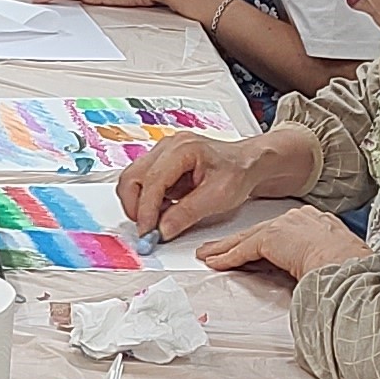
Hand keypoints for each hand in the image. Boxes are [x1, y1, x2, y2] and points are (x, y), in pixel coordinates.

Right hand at [119, 128, 264, 235]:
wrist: (247, 163)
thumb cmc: (238, 171)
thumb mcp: (218, 197)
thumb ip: (187, 213)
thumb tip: (162, 229)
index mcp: (183, 148)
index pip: (152, 180)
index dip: (146, 210)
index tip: (148, 232)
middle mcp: (168, 146)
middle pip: (132, 177)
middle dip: (135, 207)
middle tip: (147, 228)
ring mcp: (162, 153)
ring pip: (133, 180)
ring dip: (140, 204)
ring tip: (160, 218)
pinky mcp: (161, 162)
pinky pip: (143, 182)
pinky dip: (148, 200)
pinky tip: (165, 208)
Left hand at [195, 203, 360, 280]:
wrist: (348, 265)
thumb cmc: (350, 267)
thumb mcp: (333, 260)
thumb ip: (316, 261)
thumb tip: (309, 275)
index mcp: (318, 222)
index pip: (283, 231)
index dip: (265, 242)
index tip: (253, 248)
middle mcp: (299, 217)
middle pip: (261, 231)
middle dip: (237, 241)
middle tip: (218, 248)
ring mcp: (285, 225)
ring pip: (247, 239)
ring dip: (225, 249)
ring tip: (209, 255)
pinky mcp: (271, 238)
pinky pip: (244, 250)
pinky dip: (228, 258)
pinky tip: (216, 263)